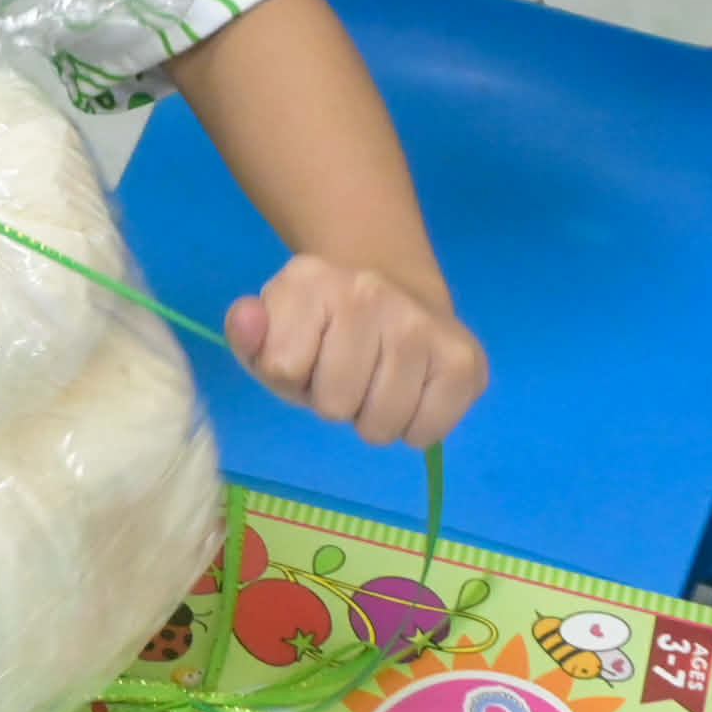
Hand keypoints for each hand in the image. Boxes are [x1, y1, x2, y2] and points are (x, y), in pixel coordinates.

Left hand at [226, 258, 485, 446]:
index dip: (292, 377)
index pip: (283, 369)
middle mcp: (369, 290)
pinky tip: (413, 390)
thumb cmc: (323, 330)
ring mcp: (421, 322)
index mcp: (309, 278)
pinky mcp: (465, 359)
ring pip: (381, 425)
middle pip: (334, 404)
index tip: (306, 356)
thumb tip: (246, 320)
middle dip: (335, 401)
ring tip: (377, 381)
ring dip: (374, 417)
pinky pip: (426, 432)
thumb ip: (248, 336)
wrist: (398, 292)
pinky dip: (415, 427)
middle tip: (347, 373)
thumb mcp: (272, 334)